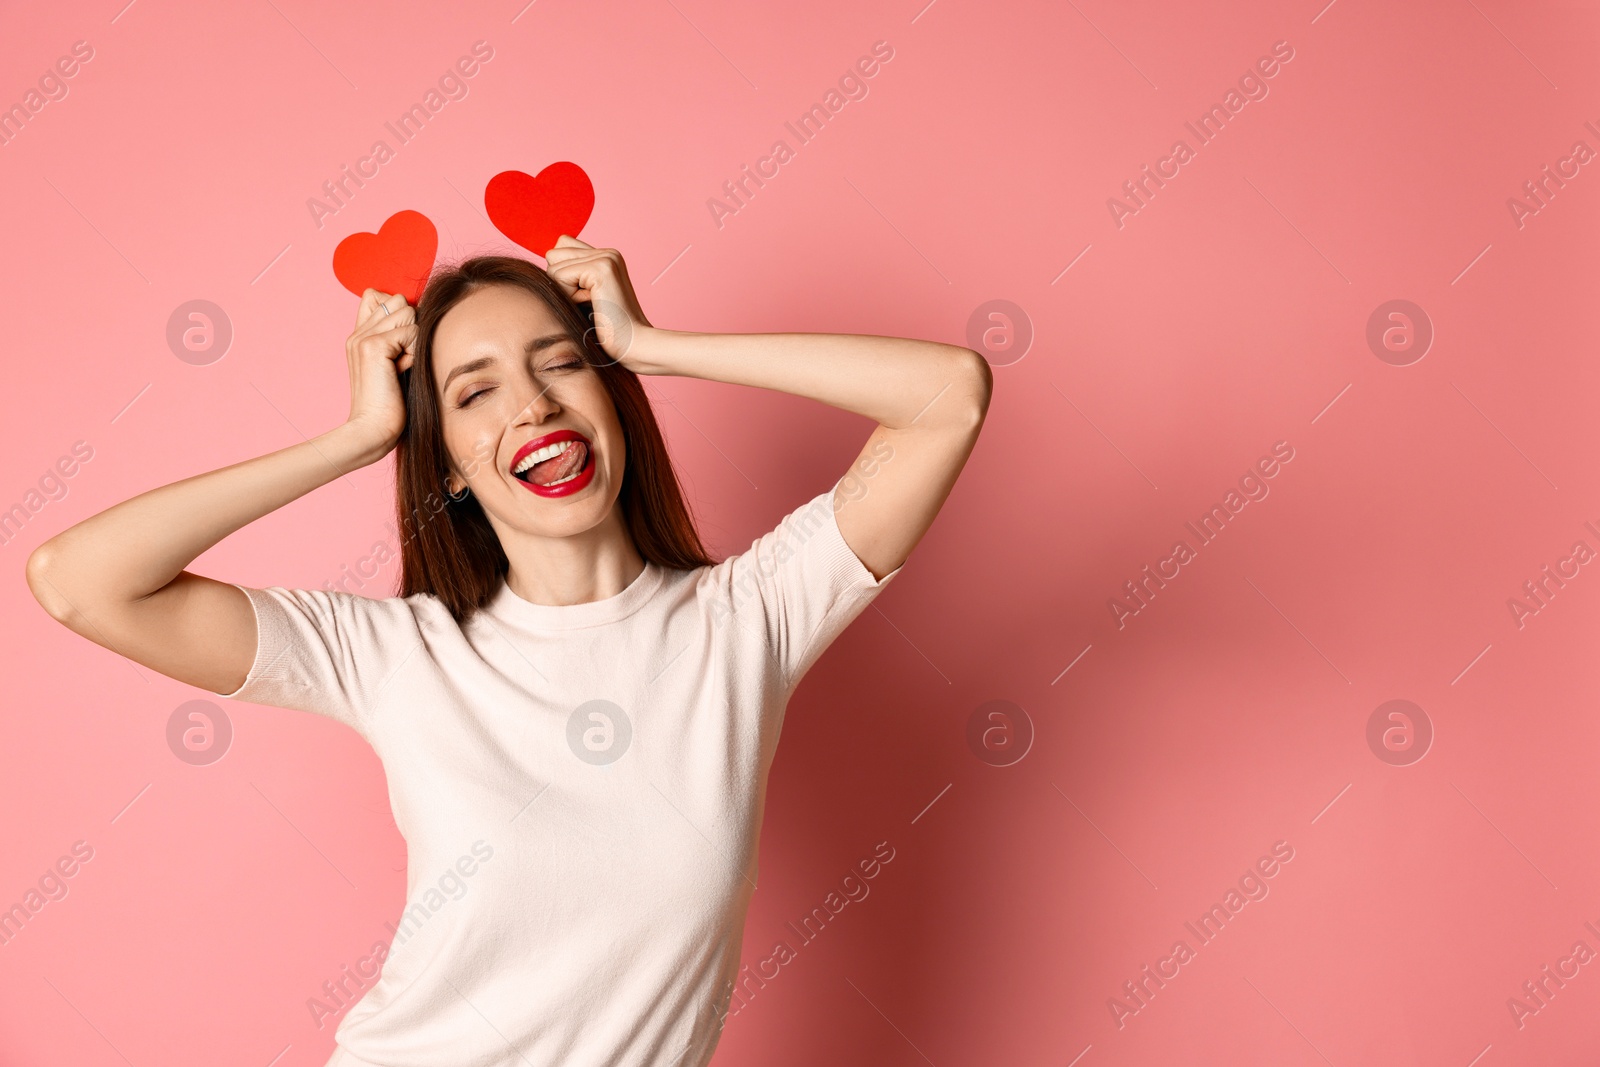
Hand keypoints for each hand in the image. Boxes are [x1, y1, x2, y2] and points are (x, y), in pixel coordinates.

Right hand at [341, 288, 417, 460]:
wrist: (374, 430)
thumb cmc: (391, 405)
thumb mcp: (396, 365)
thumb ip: (399, 338)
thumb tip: (415, 312)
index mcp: (359, 336)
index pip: (378, 295)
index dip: (399, 313)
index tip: (399, 347)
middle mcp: (357, 332)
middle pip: (399, 301)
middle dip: (410, 330)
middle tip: (401, 361)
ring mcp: (362, 337)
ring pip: (407, 312)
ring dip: (413, 341)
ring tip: (401, 367)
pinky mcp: (374, 345)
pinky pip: (412, 331)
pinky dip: (414, 352)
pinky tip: (401, 372)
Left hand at [543, 235, 654, 369]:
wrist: (634, 345)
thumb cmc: (609, 330)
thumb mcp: (586, 298)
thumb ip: (571, 276)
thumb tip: (547, 258)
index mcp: (607, 257)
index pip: (561, 247)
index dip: (563, 275)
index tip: (587, 298)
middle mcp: (607, 252)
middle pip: (554, 254)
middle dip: (562, 283)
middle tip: (589, 303)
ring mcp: (606, 257)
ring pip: (554, 265)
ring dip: (566, 292)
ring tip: (592, 305)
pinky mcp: (600, 268)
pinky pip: (559, 276)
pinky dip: (570, 297)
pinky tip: (593, 306)